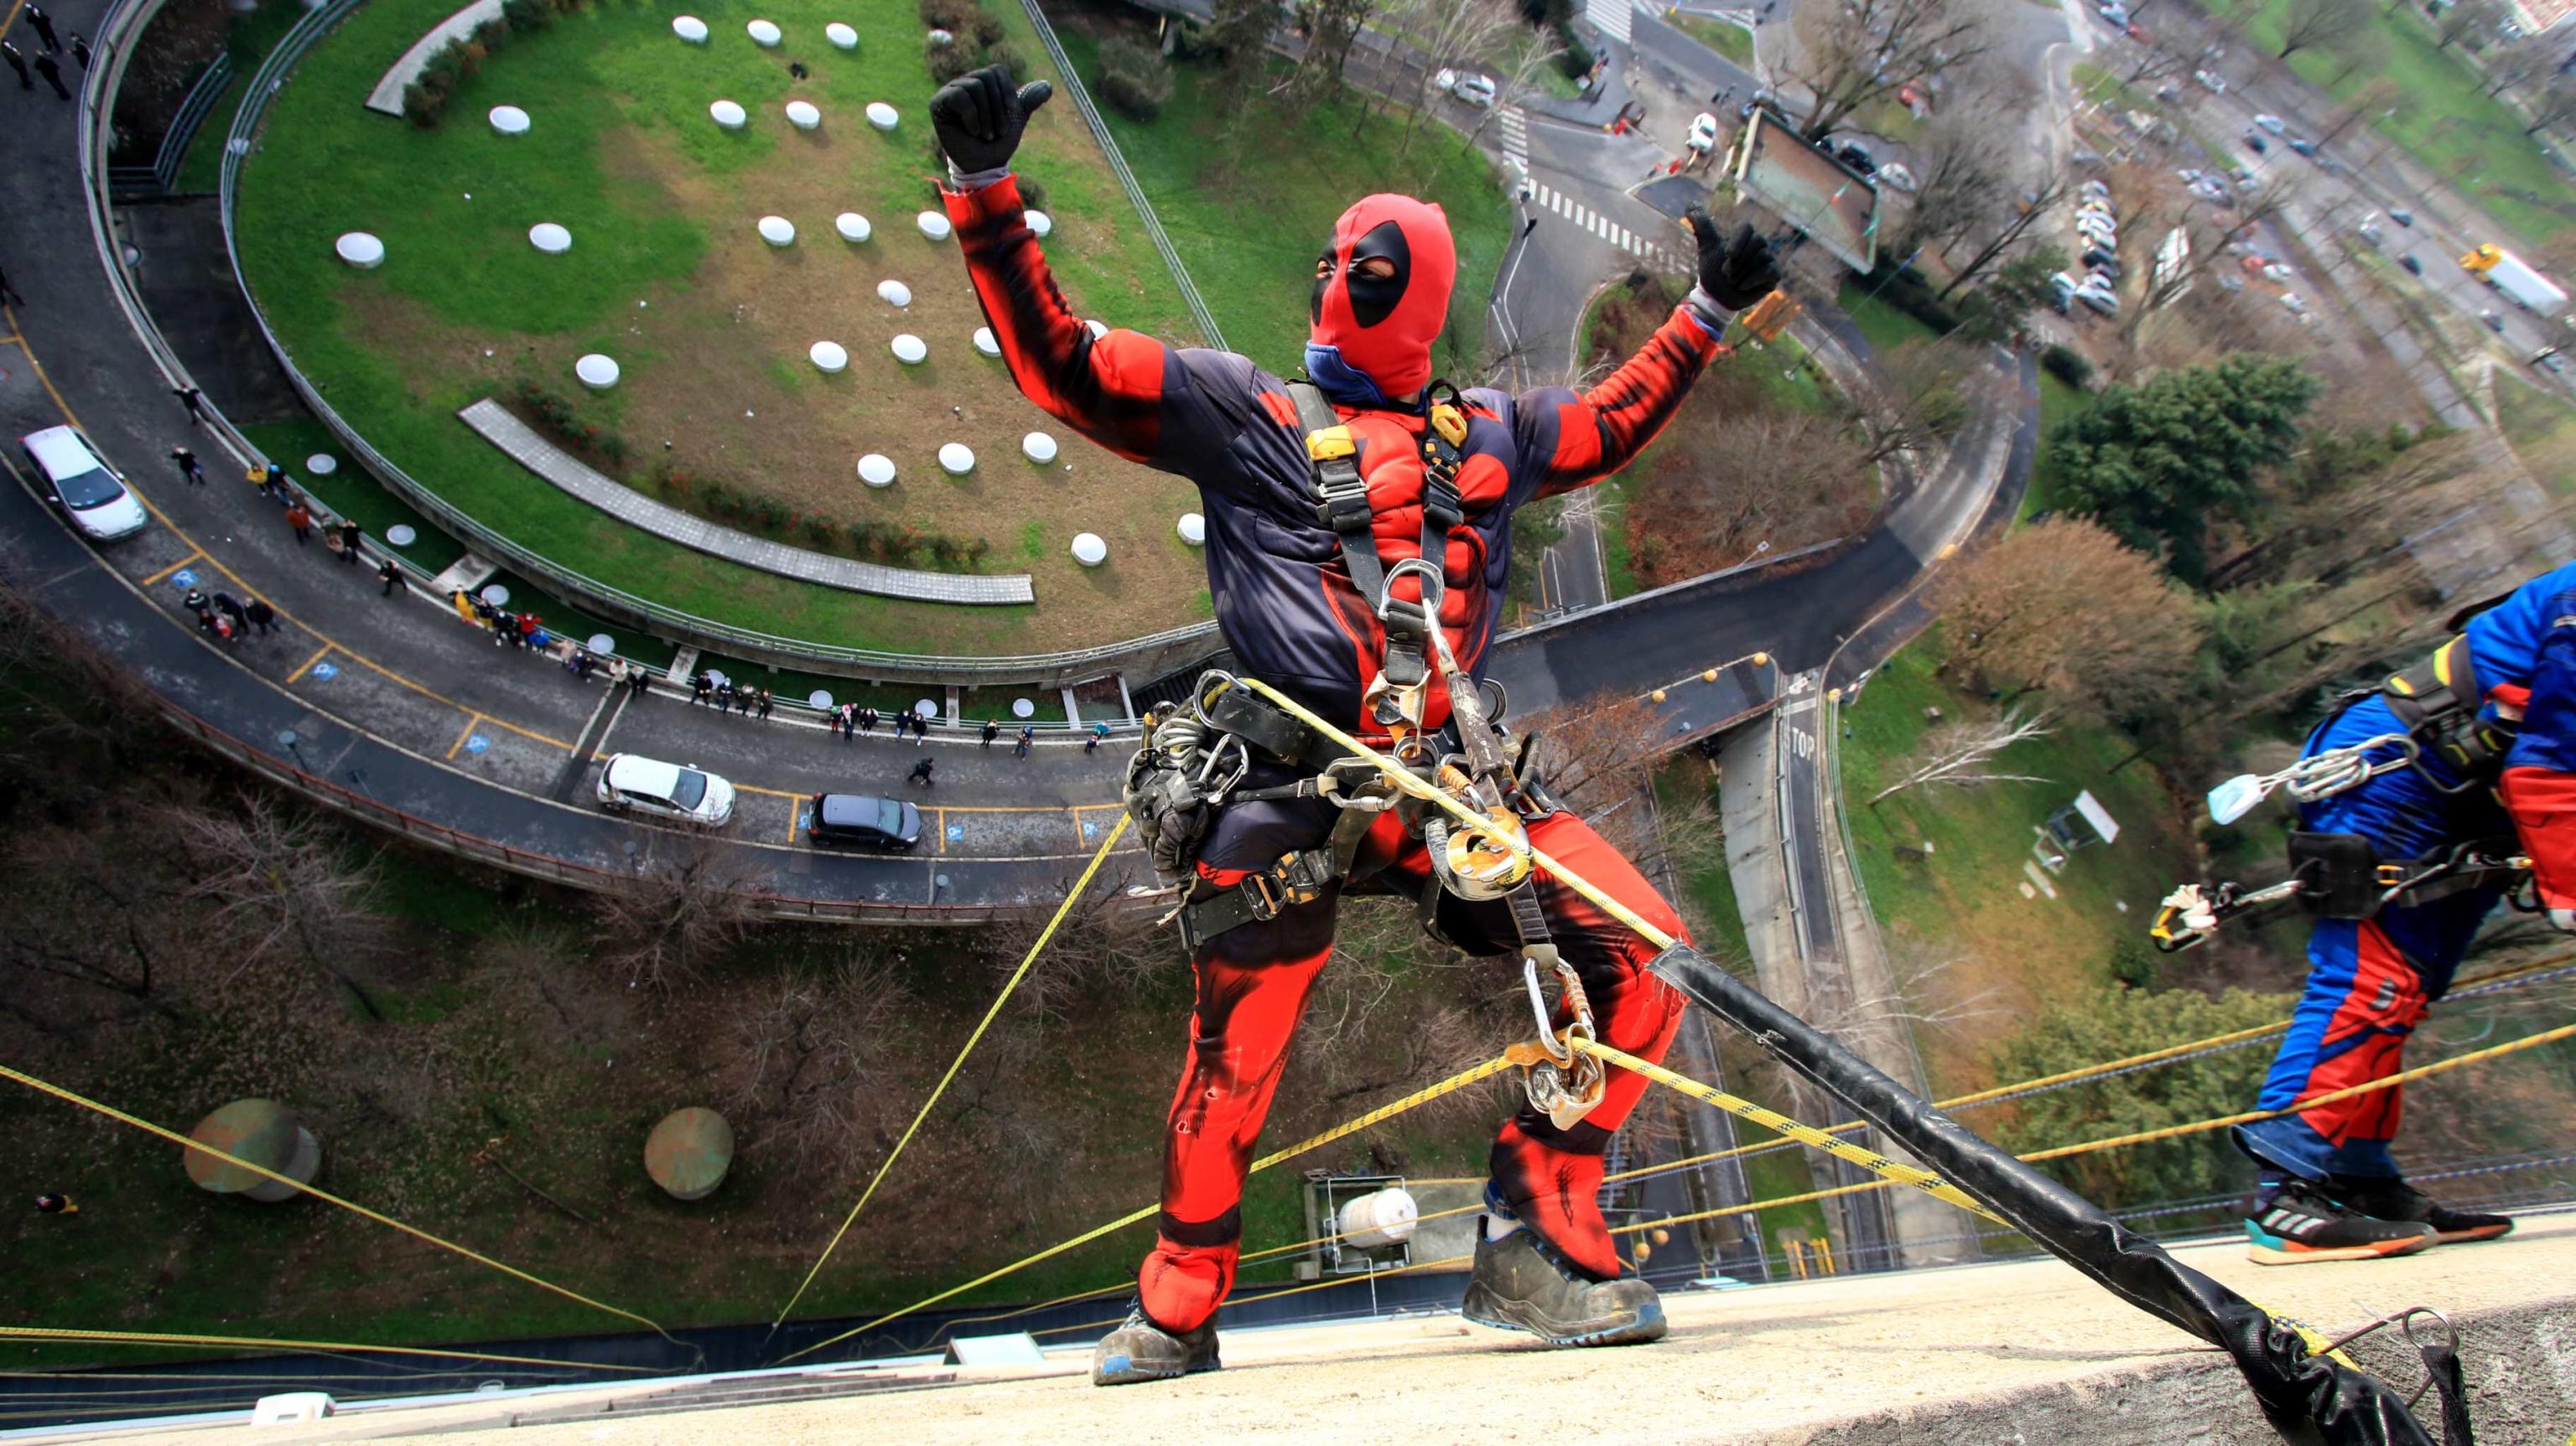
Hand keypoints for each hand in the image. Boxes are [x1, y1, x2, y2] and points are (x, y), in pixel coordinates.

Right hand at [930, 64, 1052, 177]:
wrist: (983, 167)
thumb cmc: (997, 144)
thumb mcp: (1015, 119)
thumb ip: (1027, 101)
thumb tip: (1047, 86)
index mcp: (981, 82)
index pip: (996, 70)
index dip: (1007, 91)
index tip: (1013, 113)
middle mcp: (964, 82)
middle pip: (986, 77)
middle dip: (998, 107)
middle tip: (998, 131)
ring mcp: (949, 91)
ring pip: (974, 86)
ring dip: (987, 116)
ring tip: (986, 134)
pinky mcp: (938, 103)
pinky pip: (959, 96)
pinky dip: (972, 116)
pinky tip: (973, 131)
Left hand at [1686, 207, 1779, 312]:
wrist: (1717, 297)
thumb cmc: (1713, 270)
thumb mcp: (1706, 246)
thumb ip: (1702, 225)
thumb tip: (1690, 203)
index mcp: (1745, 235)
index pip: (1746, 227)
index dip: (1737, 241)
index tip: (1727, 254)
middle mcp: (1760, 244)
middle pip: (1756, 243)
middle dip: (1737, 262)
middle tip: (1727, 273)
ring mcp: (1768, 259)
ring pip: (1760, 259)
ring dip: (1741, 274)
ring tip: (1733, 281)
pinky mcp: (1774, 275)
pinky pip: (1769, 272)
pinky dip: (1752, 280)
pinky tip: (1743, 286)